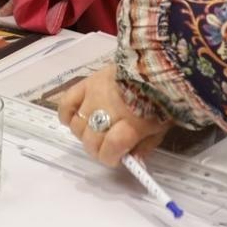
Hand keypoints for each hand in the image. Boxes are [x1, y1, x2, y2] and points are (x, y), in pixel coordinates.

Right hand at [57, 66, 171, 168]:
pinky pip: (66, 103)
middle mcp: (109, 111)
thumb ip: (145, 146)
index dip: (109, 158)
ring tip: (93, 132)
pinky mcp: (86, 83)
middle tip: (104, 148)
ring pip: (77, 126)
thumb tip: (130, 161)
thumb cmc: (161, 99)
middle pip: (91, 140)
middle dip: (96, 150)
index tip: (115, 158)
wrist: (155, 65)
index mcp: (132, 124)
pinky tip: (72, 120)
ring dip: (84, 134)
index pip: (109, 148)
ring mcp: (95, 97)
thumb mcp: (160, 128)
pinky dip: (66, 115)